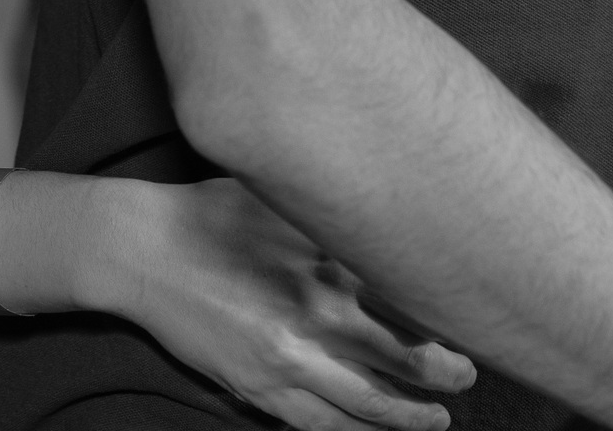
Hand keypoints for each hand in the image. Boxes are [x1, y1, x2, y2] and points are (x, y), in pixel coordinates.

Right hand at [91, 176, 475, 430]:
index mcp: (326, 263)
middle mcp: (314, 315)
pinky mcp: (259, 389)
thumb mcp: (281, 202)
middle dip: (445, 374)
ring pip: (368, 405)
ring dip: (411, 418)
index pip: (407, 301)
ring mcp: (287, 360)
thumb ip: (334, 222)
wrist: (143, 249)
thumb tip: (394, 219)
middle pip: (403, 360)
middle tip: (468, 374)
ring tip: (437, 419)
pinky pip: (321, 426)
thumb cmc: (212, 214)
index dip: (445, 319)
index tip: (470, 322)